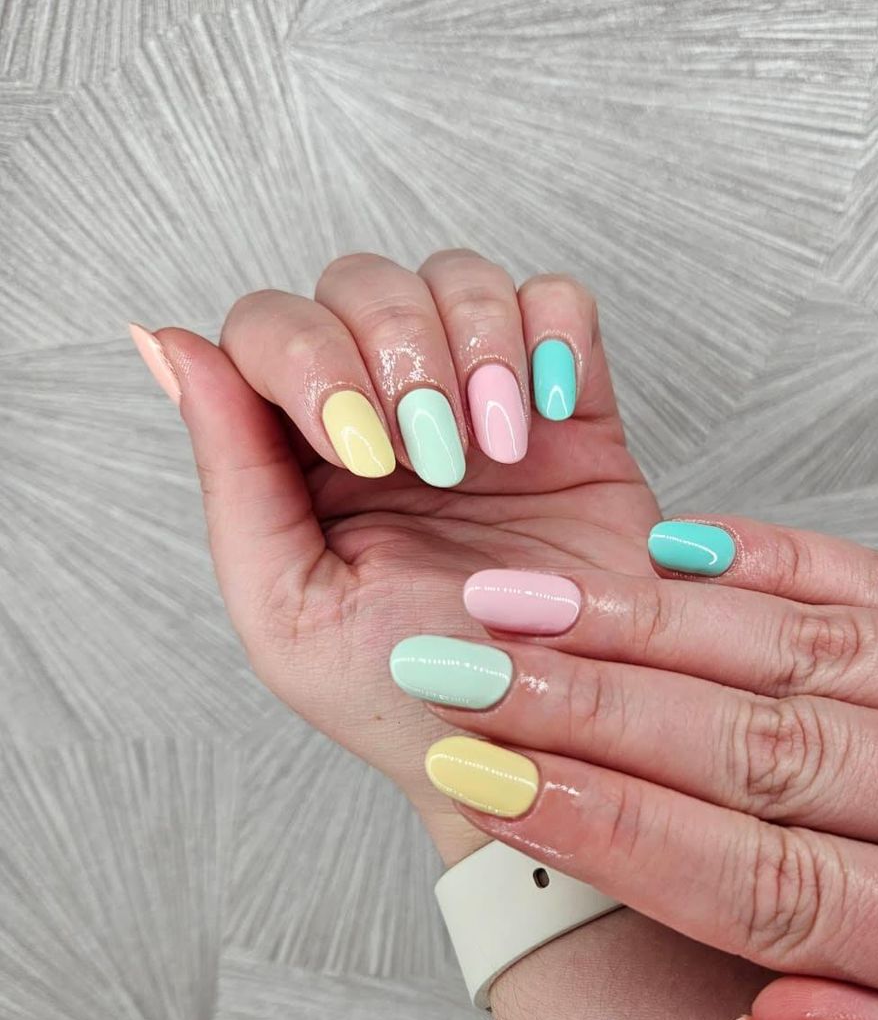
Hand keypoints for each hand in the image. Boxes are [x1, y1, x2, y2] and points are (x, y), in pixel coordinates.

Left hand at [132, 250, 656, 861]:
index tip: (359, 452)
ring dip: (478, 344)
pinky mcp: (569, 406)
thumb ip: (230, 474)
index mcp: (299, 457)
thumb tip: (167, 341)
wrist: (546, 742)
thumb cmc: (410, 699)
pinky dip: (555, 336)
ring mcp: (477, 401)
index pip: (270, 327)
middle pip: (363, 284)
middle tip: (434, 458)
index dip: (311, 360)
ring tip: (497, 448)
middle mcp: (382, 411)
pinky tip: (544, 422)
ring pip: (460, 277)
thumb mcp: (287, 609)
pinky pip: (560, 303)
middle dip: (399, 352)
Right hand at [392, 517, 877, 1019]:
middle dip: (589, 704)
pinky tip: (678, 549)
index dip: (611, 829)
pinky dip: (775, 557)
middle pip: (762, 745)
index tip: (496, 787)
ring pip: (808, 644)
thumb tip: (770, 1014)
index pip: (767, 878)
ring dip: (650, 622)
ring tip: (532, 602)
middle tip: (466, 668)